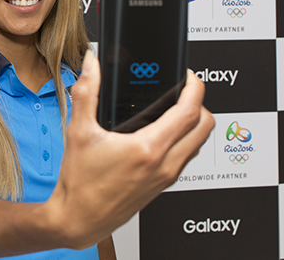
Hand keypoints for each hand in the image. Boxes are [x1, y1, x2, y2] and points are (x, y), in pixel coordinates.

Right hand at [45, 51, 213, 248]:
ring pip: (199, 144)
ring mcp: (166, 178)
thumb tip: (92, 65)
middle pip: (205, 127)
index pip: (189, 112)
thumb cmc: (79, 183)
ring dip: (195, 123)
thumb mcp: (79, 131)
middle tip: (184, 91)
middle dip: (200, 103)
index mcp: (147, 149)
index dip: (194, 87)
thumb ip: (87, 92)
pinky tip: (162, 134)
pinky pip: (186, 158)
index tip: (188, 76)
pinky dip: (185, 140)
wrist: (78, 218)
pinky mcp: (163, 186)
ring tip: (174, 109)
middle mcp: (164, 165)